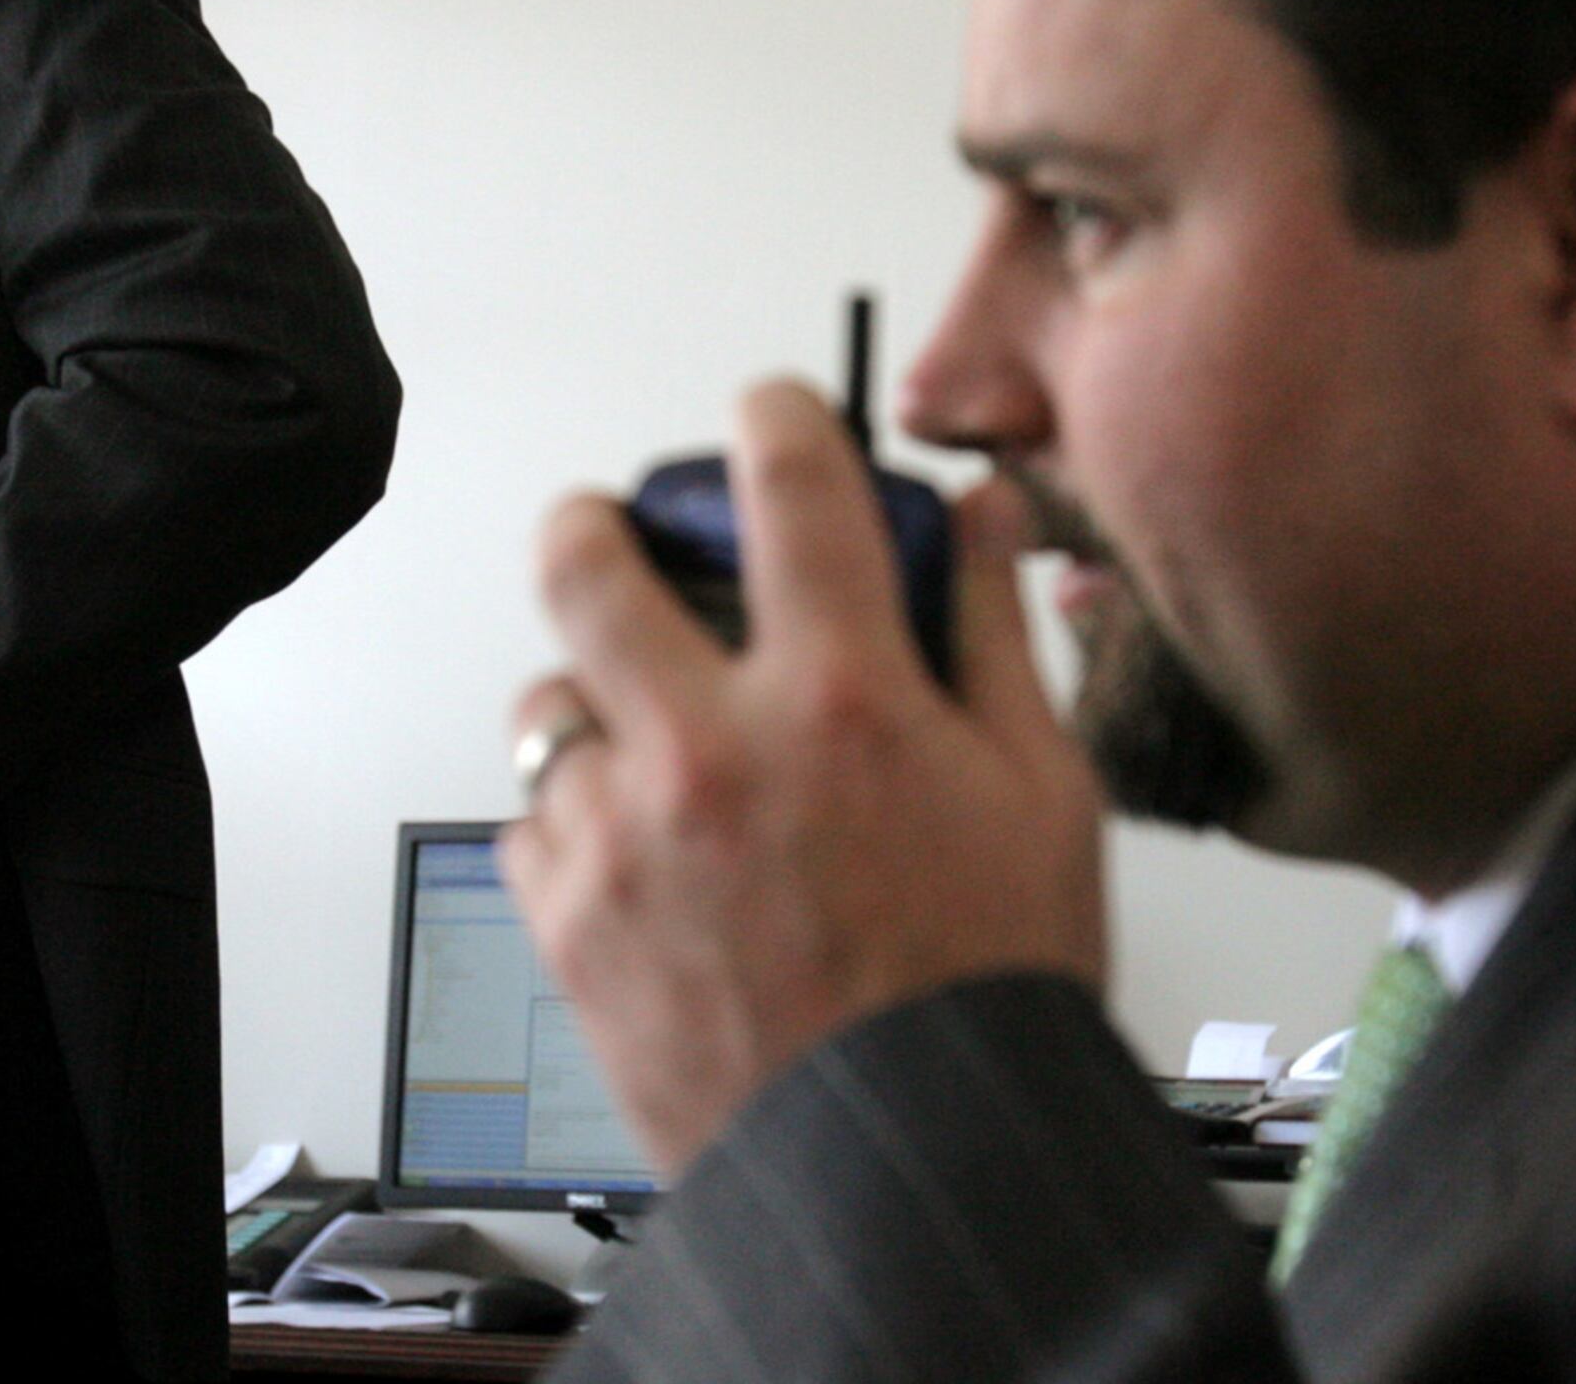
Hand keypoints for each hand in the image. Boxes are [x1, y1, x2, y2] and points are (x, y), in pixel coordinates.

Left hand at [502, 381, 1106, 1176]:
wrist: (909, 1160)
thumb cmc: (988, 989)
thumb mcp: (1044, 794)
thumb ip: (994, 634)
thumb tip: (981, 518)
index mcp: (843, 698)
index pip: (783, 476)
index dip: (771, 415)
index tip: (770, 420)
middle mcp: (713, 748)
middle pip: (583, 557)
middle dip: (596, 522)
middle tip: (618, 535)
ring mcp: (625, 835)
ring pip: (546, 698)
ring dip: (597, 702)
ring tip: (659, 746)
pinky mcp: (567, 921)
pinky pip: (531, 820)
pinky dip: (579, 820)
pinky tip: (649, 854)